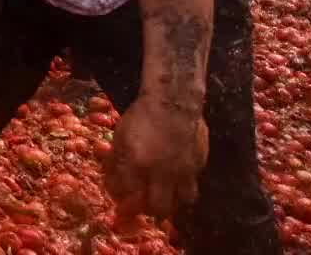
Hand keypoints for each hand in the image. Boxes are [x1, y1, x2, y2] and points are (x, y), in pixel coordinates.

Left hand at [106, 98, 207, 219]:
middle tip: (144, 203)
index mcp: (137, 164)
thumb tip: (112, 176)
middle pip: (159, 208)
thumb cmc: (141, 116)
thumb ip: (117, 159)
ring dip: (172, 201)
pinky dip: (184, 185)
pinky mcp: (199, 164)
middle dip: (149, 210)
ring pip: (183, 201)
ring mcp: (184, 170)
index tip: (121, 198)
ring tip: (164, 194)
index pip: (128, 195)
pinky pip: (193, 183)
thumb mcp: (120, 136)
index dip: (123, 199)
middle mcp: (162, 173)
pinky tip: (176, 177)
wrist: (173, 101)